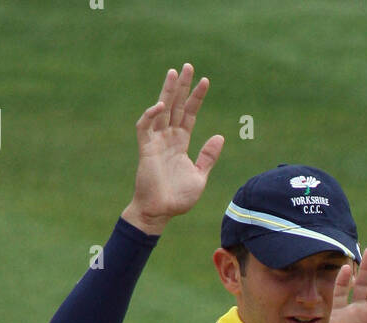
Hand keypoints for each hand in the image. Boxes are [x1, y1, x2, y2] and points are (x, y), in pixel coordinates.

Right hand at [122, 64, 223, 234]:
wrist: (161, 212)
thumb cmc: (179, 197)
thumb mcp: (200, 175)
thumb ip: (208, 156)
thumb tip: (220, 136)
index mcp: (181, 143)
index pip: (189, 114)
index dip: (196, 98)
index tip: (205, 81)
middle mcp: (168, 138)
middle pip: (175, 105)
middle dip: (181, 86)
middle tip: (187, 66)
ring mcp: (156, 141)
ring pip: (161, 110)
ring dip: (167, 91)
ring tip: (173, 72)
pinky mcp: (145, 149)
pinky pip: (145, 126)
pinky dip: (151, 115)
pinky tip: (161, 106)